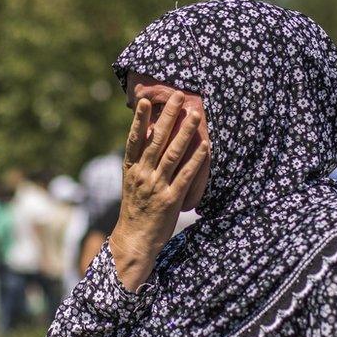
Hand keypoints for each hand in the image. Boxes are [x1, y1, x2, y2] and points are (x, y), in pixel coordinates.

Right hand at [109, 91, 208, 290]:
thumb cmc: (135, 210)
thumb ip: (139, 162)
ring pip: (172, 154)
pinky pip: (185, 176)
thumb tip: (146, 137)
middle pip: (156, 140)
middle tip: (177, 96)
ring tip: (195, 114)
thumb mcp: (132, 183)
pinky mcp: (170, 199)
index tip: (144, 100)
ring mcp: (156, 186)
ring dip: (185, 132)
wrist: (134, 239)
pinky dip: (196, 160)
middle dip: (167, 116)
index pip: (134, 139)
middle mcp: (142, 174)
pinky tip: (205, 146)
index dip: (139, 120)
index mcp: (131, 169)